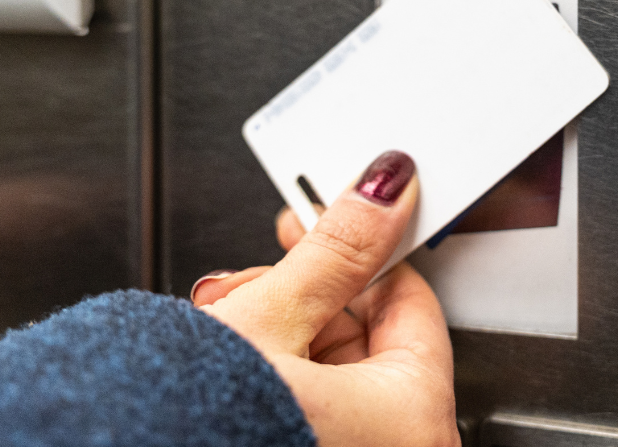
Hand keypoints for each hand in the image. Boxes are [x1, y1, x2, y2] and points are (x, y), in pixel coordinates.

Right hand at [191, 151, 458, 446]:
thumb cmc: (202, 427)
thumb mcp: (272, 317)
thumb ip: (337, 250)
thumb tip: (384, 194)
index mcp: (415, 416)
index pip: (411, 301)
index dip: (364, 250)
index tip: (335, 223)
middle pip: (365, 337)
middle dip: (306, 295)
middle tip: (264, 272)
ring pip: (331, 372)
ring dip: (278, 333)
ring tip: (227, 318)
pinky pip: (314, 408)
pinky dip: (278, 379)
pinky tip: (228, 359)